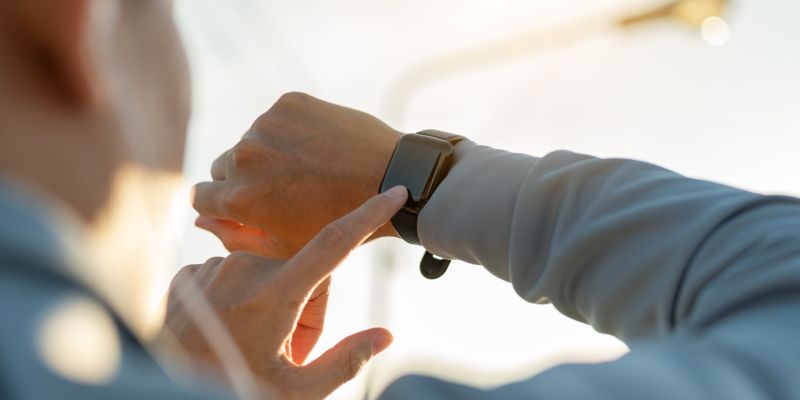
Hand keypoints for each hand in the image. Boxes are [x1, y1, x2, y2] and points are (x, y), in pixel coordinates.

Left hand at [165, 187, 407, 399]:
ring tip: (256, 345)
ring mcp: (212, 270)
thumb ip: (344, 360)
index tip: (395, 191)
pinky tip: (228, 332)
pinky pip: (233, 277)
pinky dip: (240, 301)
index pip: (333, 243)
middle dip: (307, 308)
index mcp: (274, 294)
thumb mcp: (295, 393)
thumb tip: (386, 335)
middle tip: (290, 352)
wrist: (163, 391)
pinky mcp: (190, 275)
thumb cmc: (231, 391)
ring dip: (273, 304)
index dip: (368, 215)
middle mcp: (242, 270)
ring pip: (268, 274)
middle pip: (303, 273)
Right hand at [192, 92, 401, 256]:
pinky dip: (289, 131)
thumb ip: (236, 236)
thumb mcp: (285, 245)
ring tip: (307, 168)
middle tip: (283, 188)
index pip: (200, 196)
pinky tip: (317, 147)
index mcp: (239, 198)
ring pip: (250, 141)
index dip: (221, 203)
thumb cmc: (339, 221)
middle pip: (222, 167)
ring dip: (268, 153)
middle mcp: (244, 158)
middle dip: (243, 178)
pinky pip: (275, 119)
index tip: (242, 204)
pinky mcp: (288, 103)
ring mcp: (266, 126)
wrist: (389, 177)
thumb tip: (200, 219)